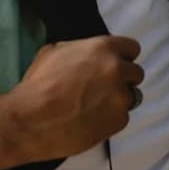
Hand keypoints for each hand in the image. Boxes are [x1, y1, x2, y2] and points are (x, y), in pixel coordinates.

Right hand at [7, 35, 143, 160]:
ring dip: (118, 99)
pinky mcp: (119, 121)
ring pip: (131, 97)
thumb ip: (81, 51)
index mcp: (104, 48)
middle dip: (123, 79)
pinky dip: (111, 118)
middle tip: (104, 87)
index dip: (122, 57)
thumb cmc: (39, 83)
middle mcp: (118, 71)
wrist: (32, 119)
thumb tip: (87, 57)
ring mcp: (121, 97)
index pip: (132, 48)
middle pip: (136, 73)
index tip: (114, 64)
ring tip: (97, 106)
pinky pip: (122, 117)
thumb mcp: (55, 52)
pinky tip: (92, 120)